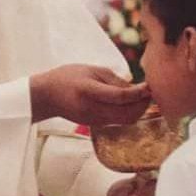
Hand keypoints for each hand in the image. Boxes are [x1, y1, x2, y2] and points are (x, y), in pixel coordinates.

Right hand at [30, 64, 150, 126]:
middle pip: (127, 114)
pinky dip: (128, 113)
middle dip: (142, 105)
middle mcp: (92, 109)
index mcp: (89, 91)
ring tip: (142, 97)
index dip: (139, 93)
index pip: (121, 96)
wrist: (46, 96)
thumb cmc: (67, 77)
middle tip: (149, 93)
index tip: (149, 86)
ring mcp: (93, 120)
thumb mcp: (91, 70)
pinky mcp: (94, 124)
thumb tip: (137, 89)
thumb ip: (114, 80)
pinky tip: (130, 103)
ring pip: (125, 120)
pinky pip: (117, 121)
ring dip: (137, 111)